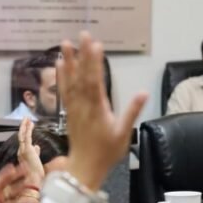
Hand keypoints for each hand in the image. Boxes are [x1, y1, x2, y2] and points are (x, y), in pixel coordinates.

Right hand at [17, 118, 44, 187]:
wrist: (34, 182)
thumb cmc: (36, 176)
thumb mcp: (37, 163)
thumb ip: (36, 154)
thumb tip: (37, 146)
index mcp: (24, 157)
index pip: (25, 143)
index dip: (27, 135)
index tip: (30, 128)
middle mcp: (21, 153)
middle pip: (21, 138)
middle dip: (24, 129)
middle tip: (27, 121)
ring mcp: (23, 151)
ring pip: (22, 135)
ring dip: (25, 126)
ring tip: (28, 119)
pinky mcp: (26, 149)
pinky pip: (26, 136)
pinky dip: (27, 128)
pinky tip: (29, 122)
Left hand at [58, 32, 146, 190]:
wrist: (85, 167)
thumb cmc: (107, 152)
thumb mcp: (123, 134)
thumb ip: (132, 112)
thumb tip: (144, 92)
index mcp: (98, 110)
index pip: (95, 81)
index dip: (95, 62)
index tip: (96, 45)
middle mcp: (84, 106)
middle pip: (82, 76)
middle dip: (82, 55)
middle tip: (83, 35)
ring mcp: (74, 108)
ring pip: (70, 81)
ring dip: (68, 61)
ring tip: (65, 43)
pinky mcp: (68, 112)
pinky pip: (64, 91)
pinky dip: (61, 76)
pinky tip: (59, 64)